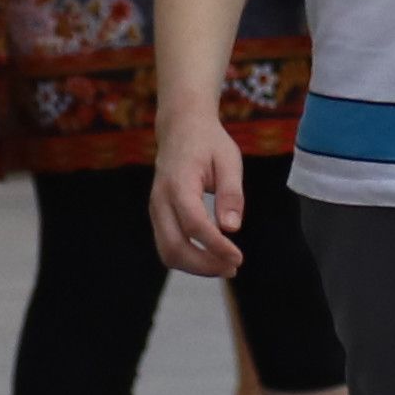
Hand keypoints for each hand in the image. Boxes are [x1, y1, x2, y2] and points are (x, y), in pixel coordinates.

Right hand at [150, 102, 250, 276]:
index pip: (195, 225)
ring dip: (195, 266)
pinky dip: (189, 258)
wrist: (181, 128)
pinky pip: (167, 245)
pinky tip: (212, 256)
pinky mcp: (158, 216)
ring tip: (225, 266)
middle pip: (174, 247)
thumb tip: (232, 228)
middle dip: (204, 265)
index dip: (216, 247)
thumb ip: (231, 193)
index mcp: (179, 183)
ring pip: (167, 252)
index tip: (239, 257)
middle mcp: (160, 199)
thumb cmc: (208, 142)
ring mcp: (155, 209)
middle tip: (233, 267)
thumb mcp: (229, 160)